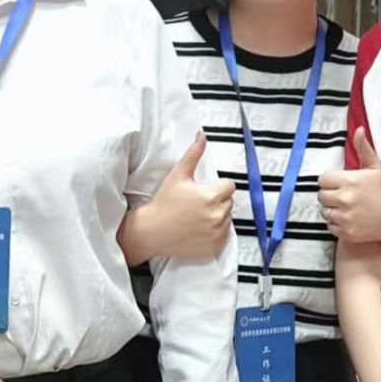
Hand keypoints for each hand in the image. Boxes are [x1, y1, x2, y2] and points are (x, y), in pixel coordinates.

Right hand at [119, 131, 233, 262]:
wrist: (151, 231)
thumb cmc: (164, 202)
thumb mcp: (178, 175)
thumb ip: (193, 153)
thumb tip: (202, 134)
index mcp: (212, 195)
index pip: (229, 186)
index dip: (217, 187)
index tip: (203, 191)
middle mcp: (218, 214)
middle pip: (229, 202)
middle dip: (217, 201)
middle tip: (197, 204)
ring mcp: (217, 232)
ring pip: (227, 218)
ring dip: (217, 216)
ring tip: (197, 217)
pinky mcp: (214, 247)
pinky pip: (223, 236)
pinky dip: (215, 233)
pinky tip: (198, 230)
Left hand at [319, 128, 380, 245]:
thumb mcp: (377, 167)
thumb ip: (363, 148)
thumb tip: (358, 129)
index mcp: (350, 180)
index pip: (323, 179)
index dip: (330, 180)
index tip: (340, 183)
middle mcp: (344, 199)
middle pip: (321, 195)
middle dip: (330, 194)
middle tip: (343, 195)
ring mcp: (345, 218)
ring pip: (324, 211)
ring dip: (332, 209)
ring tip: (346, 207)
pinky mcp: (347, 233)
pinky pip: (330, 226)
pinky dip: (336, 223)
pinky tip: (349, 218)